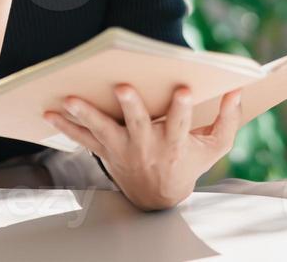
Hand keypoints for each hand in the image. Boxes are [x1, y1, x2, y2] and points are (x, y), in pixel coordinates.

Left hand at [43, 84, 243, 210]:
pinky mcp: (105, 152)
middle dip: (131, 106)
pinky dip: (65, 126)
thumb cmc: (188, 164)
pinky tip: (48, 112)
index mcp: (175, 145)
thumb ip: (228, 120)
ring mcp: (123, 150)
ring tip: (69, 98)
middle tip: (123, 87)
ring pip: (103, 130)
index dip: (182, 109)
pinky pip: (83, 138)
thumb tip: (238, 90)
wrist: (158, 198)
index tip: (183, 90)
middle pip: (138, 125)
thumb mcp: (214, 148)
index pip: (180, 125)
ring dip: (86, 114)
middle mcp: (147, 148)